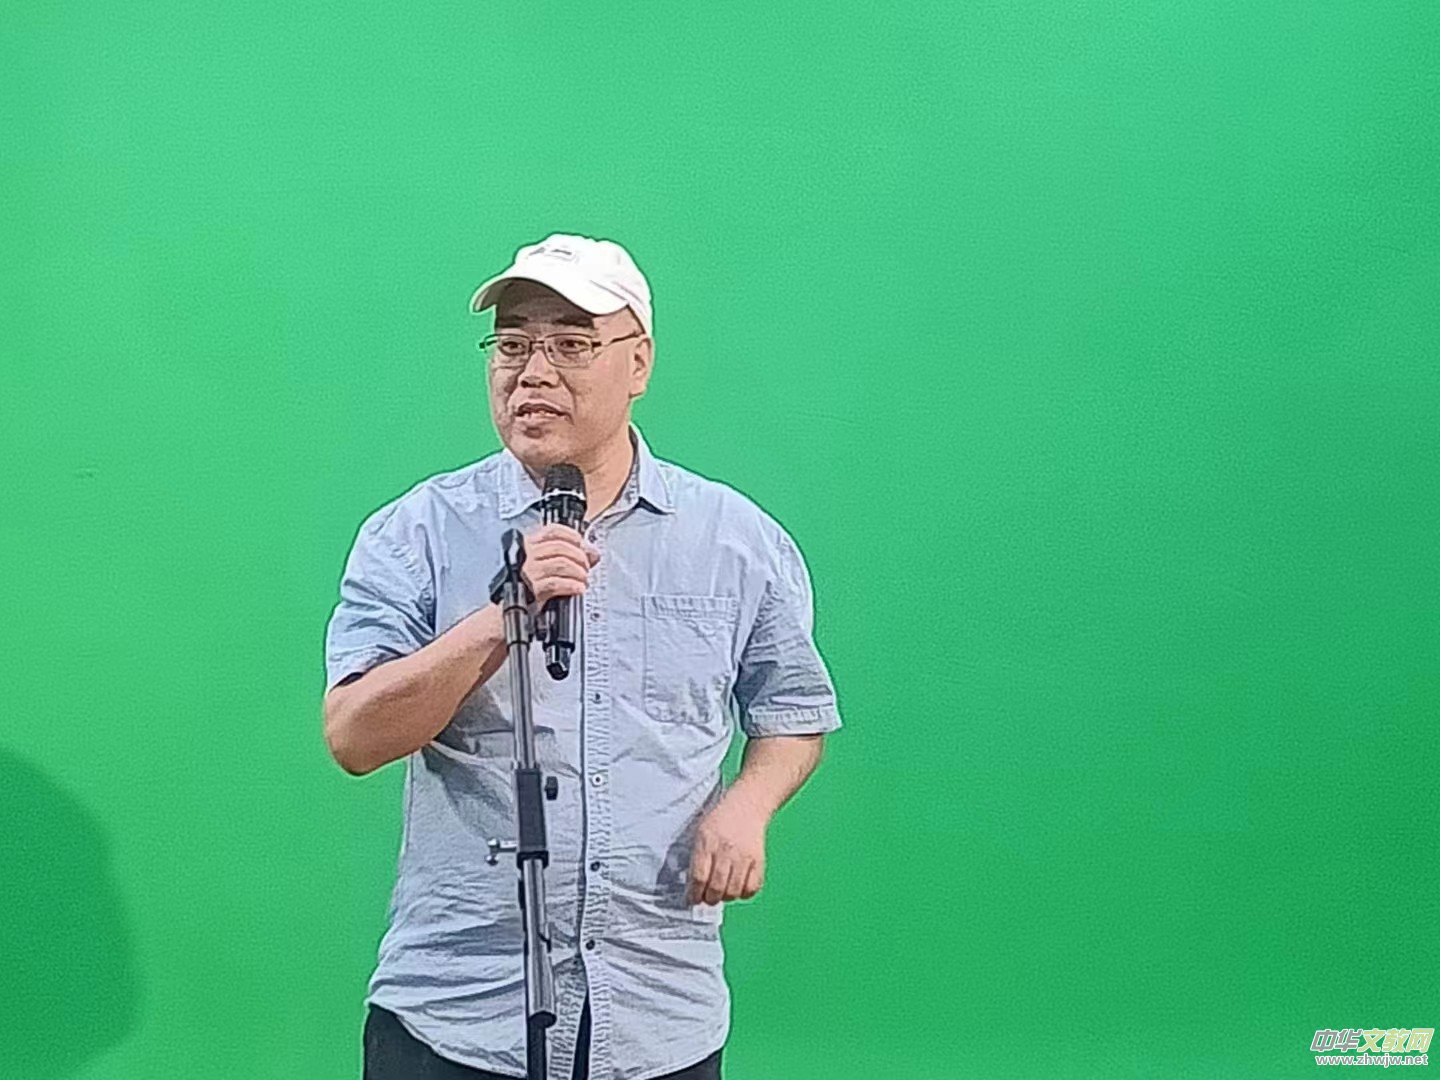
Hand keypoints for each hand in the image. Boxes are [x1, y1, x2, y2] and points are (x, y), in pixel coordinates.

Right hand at [521, 523, 600, 611]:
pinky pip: (556, 583)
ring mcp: (529, 572)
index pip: (553, 531)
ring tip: (583, 579)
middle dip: (579, 557)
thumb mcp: (551, 565)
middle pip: (560, 547)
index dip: (572, 536)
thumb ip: (574, 555)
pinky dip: (572, 585)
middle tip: (586, 567)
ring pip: (560, 564)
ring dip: (578, 572)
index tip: (582, 545)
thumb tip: (593, 553)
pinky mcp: (532, 590)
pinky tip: (579, 588)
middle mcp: (528, 556)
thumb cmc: (535, 584)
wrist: (514, 609)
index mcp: (531, 545)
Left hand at [686, 790, 770, 905]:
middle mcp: (726, 850)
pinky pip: (752, 888)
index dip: (694, 894)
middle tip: (708, 897)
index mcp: (707, 842)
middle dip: (709, 898)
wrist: (747, 805)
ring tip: (722, 892)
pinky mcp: (759, 860)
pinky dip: (744, 893)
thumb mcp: (700, 833)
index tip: (692, 899)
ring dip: (726, 897)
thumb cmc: (720, 820)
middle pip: (716, 888)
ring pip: (734, 891)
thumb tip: (692, 887)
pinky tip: (738, 886)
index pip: (699, 877)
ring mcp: (744, 856)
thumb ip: (695, 858)